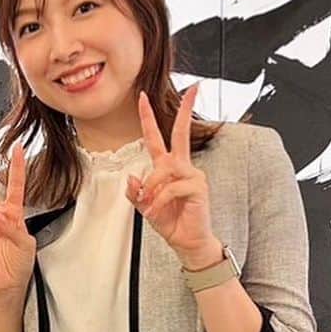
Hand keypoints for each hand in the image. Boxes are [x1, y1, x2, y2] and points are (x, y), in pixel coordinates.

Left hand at [127, 85, 219, 266]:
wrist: (187, 242)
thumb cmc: (170, 222)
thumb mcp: (145, 207)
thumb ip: (136, 193)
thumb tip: (132, 177)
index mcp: (168, 167)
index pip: (158, 137)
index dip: (150, 117)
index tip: (143, 97)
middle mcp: (182, 167)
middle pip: (182, 133)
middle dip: (185, 111)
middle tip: (191, 89)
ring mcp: (192, 175)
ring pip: (165, 168)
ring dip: (152, 187)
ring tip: (149, 206)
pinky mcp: (198, 188)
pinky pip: (171, 187)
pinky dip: (159, 201)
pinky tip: (156, 211)